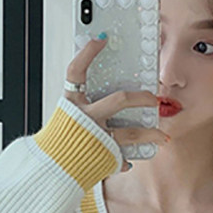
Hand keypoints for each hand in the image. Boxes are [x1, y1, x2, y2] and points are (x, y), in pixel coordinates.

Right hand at [63, 36, 170, 170]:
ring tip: (163, 136)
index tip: (101, 39)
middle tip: (154, 98)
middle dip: (142, 97)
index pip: (76, 71)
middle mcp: (86, 119)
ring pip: (132, 133)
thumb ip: (82, 105)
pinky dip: (126, 159)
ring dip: (151, 134)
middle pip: (120, 100)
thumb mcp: (66, 117)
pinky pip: (122, 157)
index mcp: (72, 105)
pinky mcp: (104, 158)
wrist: (50, 172)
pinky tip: (130, 159)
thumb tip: (101, 91)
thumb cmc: (58, 143)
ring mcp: (97, 139)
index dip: (87, 53)